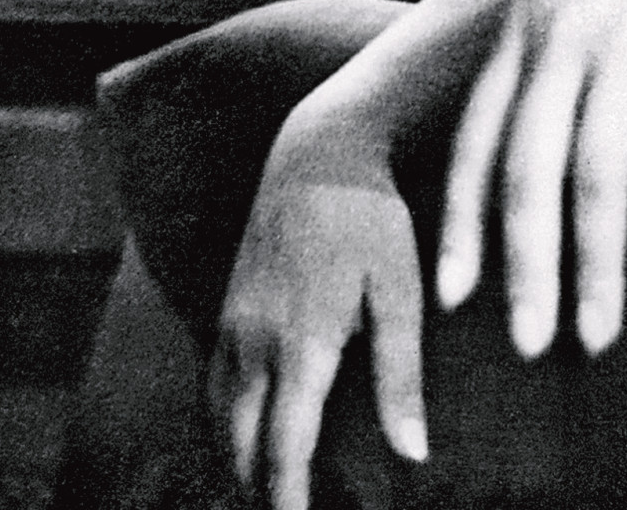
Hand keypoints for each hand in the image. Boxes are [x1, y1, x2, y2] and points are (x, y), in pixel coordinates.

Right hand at [209, 114, 427, 509]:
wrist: (316, 152)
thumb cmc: (371, 219)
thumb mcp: (399, 289)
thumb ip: (402, 374)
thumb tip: (415, 454)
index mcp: (301, 344)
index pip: (284, 449)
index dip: (288, 501)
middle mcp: (253, 342)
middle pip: (240, 446)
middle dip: (259, 491)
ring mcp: (232, 325)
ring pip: (218, 421)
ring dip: (239, 462)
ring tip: (268, 494)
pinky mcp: (226, 309)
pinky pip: (212, 388)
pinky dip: (224, 426)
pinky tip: (246, 441)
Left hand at [435, 0, 626, 358]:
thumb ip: (546, 39)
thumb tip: (522, 123)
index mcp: (527, 22)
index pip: (478, 139)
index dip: (464, 222)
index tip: (453, 297)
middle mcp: (562, 32)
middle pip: (526, 171)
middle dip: (523, 269)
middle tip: (528, 346)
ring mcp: (624, 34)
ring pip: (595, 173)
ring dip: (595, 266)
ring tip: (601, 334)